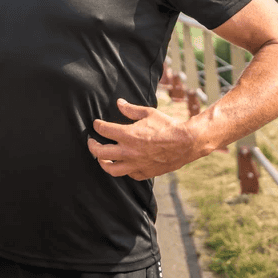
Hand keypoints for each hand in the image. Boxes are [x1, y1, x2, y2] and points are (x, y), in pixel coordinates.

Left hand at [87, 98, 201, 179]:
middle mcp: (129, 152)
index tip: (96, 124)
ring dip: (103, 163)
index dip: (97, 125)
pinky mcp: (144, 173)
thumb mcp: (148, 113)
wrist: (185, 143)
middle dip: (92, 146)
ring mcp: (136, 164)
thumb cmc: (167, 125)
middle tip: (91, 141)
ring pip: (111, 169)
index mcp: (128, 135)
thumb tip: (119, 103)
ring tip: (101, 158)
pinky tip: (123, 163)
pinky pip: (128, 174)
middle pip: (100, 153)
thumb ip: (131, 110)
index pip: (104, 130)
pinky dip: (123, 169)